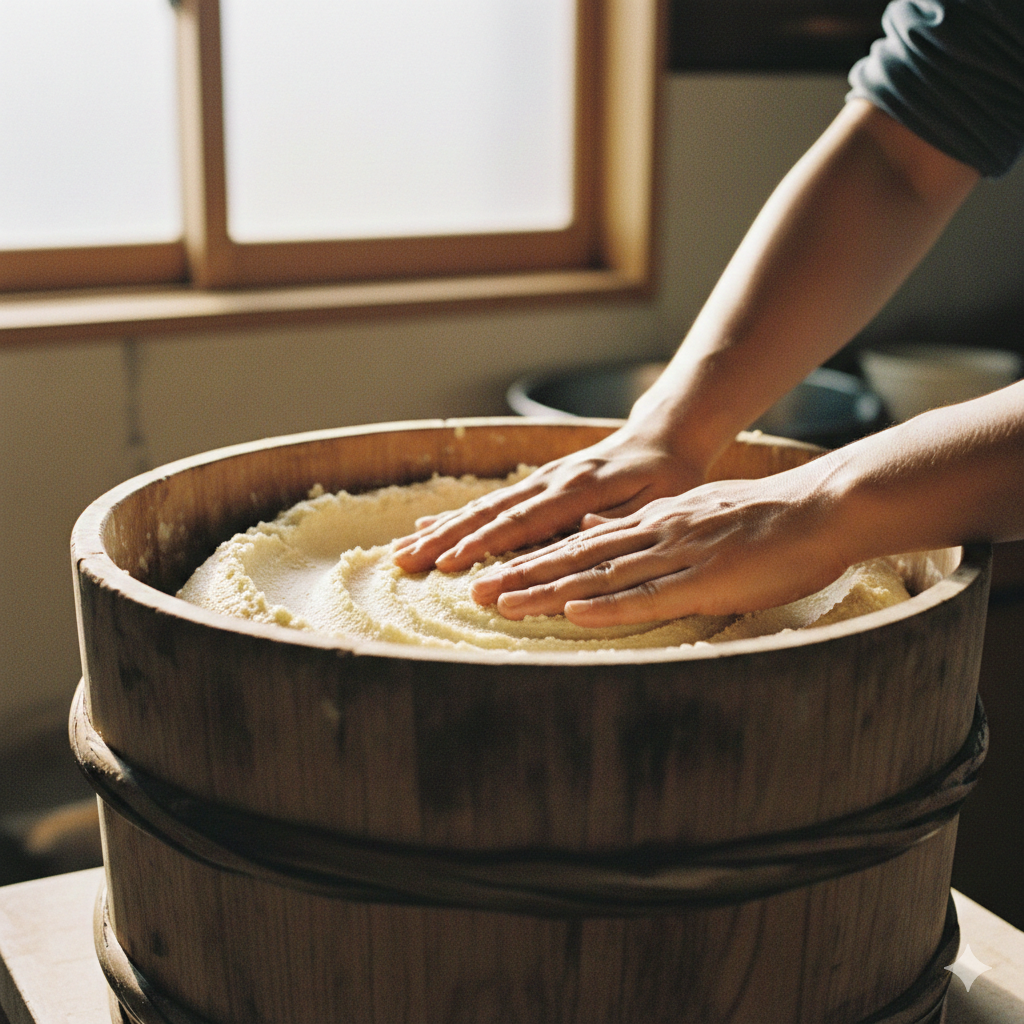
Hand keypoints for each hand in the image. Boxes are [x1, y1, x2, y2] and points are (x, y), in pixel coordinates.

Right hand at [391, 426, 705, 573]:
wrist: (662, 439)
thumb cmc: (666, 477)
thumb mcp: (659, 500)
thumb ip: (620, 520)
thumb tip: (581, 535)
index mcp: (578, 489)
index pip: (523, 522)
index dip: (485, 545)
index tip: (451, 565)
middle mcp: (549, 481)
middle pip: (488, 514)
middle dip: (444, 540)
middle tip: (405, 562)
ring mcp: (538, 480)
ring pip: (480, 507)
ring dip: (439, 530)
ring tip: (402, 550)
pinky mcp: (534, 483)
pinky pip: (489, 502)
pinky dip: (454, 516)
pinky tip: (425, 526)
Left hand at [468, 463, 850, 625]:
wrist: (821, 506)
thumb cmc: (766, 520)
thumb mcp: (697, 516)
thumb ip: (653, 529)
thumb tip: (608, 535)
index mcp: (653, 521)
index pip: (580, 541)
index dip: (533, 557)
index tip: (493, 571)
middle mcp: (654, 533)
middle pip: (575, 556)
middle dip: (521, 575)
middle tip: (474, 591)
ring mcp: (677, 554)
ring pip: (599, 574)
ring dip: (547, 591)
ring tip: (502, 604)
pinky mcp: (706, 579)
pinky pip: (650, 595)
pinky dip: (609, 606)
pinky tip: (574, 613)